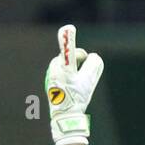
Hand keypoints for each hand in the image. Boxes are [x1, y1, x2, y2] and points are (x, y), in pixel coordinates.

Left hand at [45, 24, 103, 144]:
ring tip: (80, 84)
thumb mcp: (89, 82)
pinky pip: (62, 73)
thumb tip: (94, 56)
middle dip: (79, 61)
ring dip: (74, 70)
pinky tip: (73, 89)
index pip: (68, 49)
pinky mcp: (50, 81)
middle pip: (69, 57)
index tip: (69, 28)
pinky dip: (70, 77)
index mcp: (64, 69)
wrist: (65, 116)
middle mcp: (55, 69)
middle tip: (87, 72)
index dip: (69, 37)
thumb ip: (93, 65)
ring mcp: (51, 75)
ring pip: (66, 65)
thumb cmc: (77, 99)